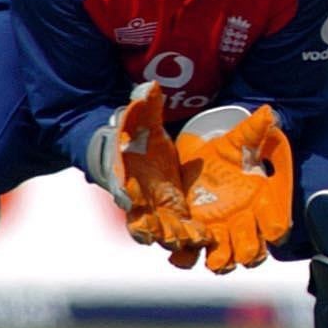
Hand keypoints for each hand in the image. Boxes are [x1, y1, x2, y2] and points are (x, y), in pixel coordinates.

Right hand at [86, 84, 210, 256]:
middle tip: (165, 235)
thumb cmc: (133, 135)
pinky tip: (206, 239)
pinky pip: (180, 230)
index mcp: (123, 175)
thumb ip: (145, 105)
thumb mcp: (141, 118)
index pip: (121, 187)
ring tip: (192, 240)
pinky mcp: (173, 213)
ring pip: (161, 231)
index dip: (126, 195)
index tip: (131, 200)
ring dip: (175, 238)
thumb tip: (150, 87)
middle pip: (140, 220)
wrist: (134, 150)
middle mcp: (137, 199)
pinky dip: (190, 236)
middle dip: (151, 229)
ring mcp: (154, 210)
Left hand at [170, 106, 293, 272]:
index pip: (277, 224)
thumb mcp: (239, 139)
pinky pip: (190, 256)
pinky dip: (186, 256)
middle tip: (244, 250)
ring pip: (226, 260)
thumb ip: (254, 130)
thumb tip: (269, 113)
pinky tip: (183, 247)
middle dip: (250, 252)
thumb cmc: (226, 151)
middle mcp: (243, 222)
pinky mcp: (193, 235)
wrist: (199, 158)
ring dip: (222, 261)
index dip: (276, 228)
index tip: (274, 229)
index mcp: (261, 202)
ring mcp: (218, 233)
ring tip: (215, 258)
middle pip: (253, 251)